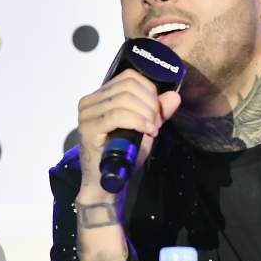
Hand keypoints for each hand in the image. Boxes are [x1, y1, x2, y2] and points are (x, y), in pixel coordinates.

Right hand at [76, 70, 181, 199]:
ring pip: (124, 99)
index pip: (128, 77)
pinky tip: (147, 131)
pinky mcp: (88, 128)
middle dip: (150, 104)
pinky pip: (117, 115)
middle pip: (128, 86)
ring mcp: (86, 114)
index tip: (157, 112)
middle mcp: (90, 101)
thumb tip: (174, 95)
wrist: (107, 183)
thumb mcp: (145, 129)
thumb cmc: (123, 156)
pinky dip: (137, 121)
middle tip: (156, 124)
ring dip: (146, 114)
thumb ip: (158, 112)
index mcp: (100, 96)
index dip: (149, 90)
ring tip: (151, 130)